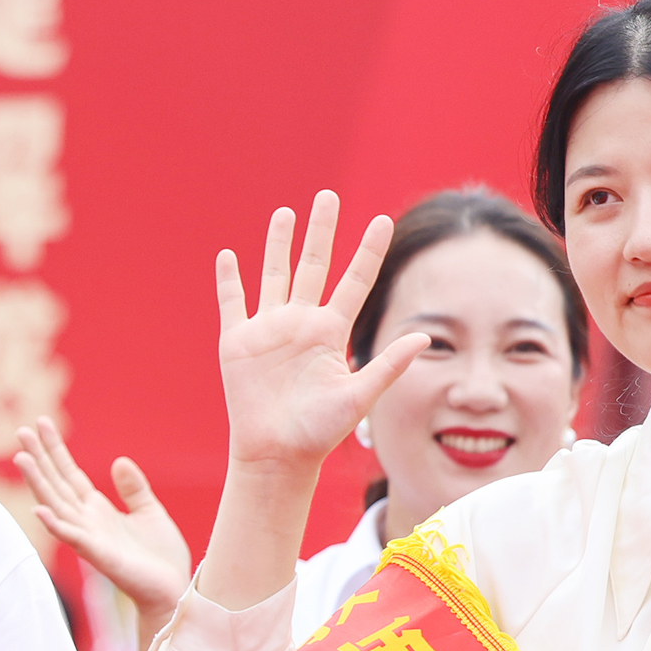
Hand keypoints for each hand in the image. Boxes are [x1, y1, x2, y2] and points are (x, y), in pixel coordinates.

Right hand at [14, 419, 192, 625]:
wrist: (173, 590)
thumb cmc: (160, 557)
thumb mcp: (150, 512)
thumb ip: (133, 488)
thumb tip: (118, 461)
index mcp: (97, 510)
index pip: (69, 474)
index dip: (55, 449)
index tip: (41, 423)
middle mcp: (87, 521)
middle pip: (56, 483)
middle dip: (39, 458)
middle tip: (20, 431)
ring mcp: (89, 538)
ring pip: (56, 505)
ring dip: (37, 483)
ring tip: (21, 458)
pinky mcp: (99, 555)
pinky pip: (73, 538)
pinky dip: (55, 525)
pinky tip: (39, 510)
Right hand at [214, 193, 428, 478]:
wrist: (276, 454)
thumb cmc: (319, 432)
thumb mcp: (359, 396)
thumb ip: (387, 365)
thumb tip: (423, 336)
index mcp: (330, 332)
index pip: (354, 281)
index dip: (368, 251)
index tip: (383, 220)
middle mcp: (301, 323)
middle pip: (313, 265)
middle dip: (321, 231)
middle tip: (328, 196)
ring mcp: (268, 330)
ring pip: (274, 275)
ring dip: (278, 244)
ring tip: (285, 214)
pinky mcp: (237, 341)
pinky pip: (232, 302)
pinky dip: (229, 280)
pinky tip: (228, 256)